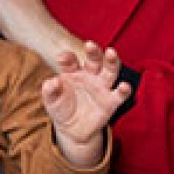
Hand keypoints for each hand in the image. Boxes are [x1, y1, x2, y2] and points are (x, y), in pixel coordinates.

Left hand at [42, 41, 131, 166]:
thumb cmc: (61, 109)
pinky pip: (120, 94)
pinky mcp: (111, 102)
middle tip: (90, 44)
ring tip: (111, 52)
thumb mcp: (51, 101)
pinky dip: (124, 90)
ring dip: (111, 61)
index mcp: (73, 72)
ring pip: (110, 71)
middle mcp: (90, 76)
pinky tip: (124, 86)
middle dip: (93, 52)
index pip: (71, 61)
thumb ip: (50, 90)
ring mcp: (102, 87)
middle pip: (94, 60)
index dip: (67, 58)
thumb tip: (52, 81)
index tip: (62, 59)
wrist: (72, 129)